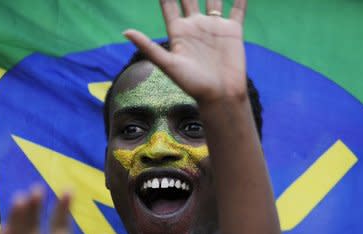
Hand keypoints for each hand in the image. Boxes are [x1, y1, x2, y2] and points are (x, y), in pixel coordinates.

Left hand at [123, 0, 247, 103]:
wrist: (221, 96)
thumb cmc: (193, 85)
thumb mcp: (169, 65)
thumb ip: (148, 47)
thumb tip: (125, 31)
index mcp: (178, 32)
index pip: (168, 4)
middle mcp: (195, 26)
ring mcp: (214, 27)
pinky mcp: (233, 31)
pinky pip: (238, 9)